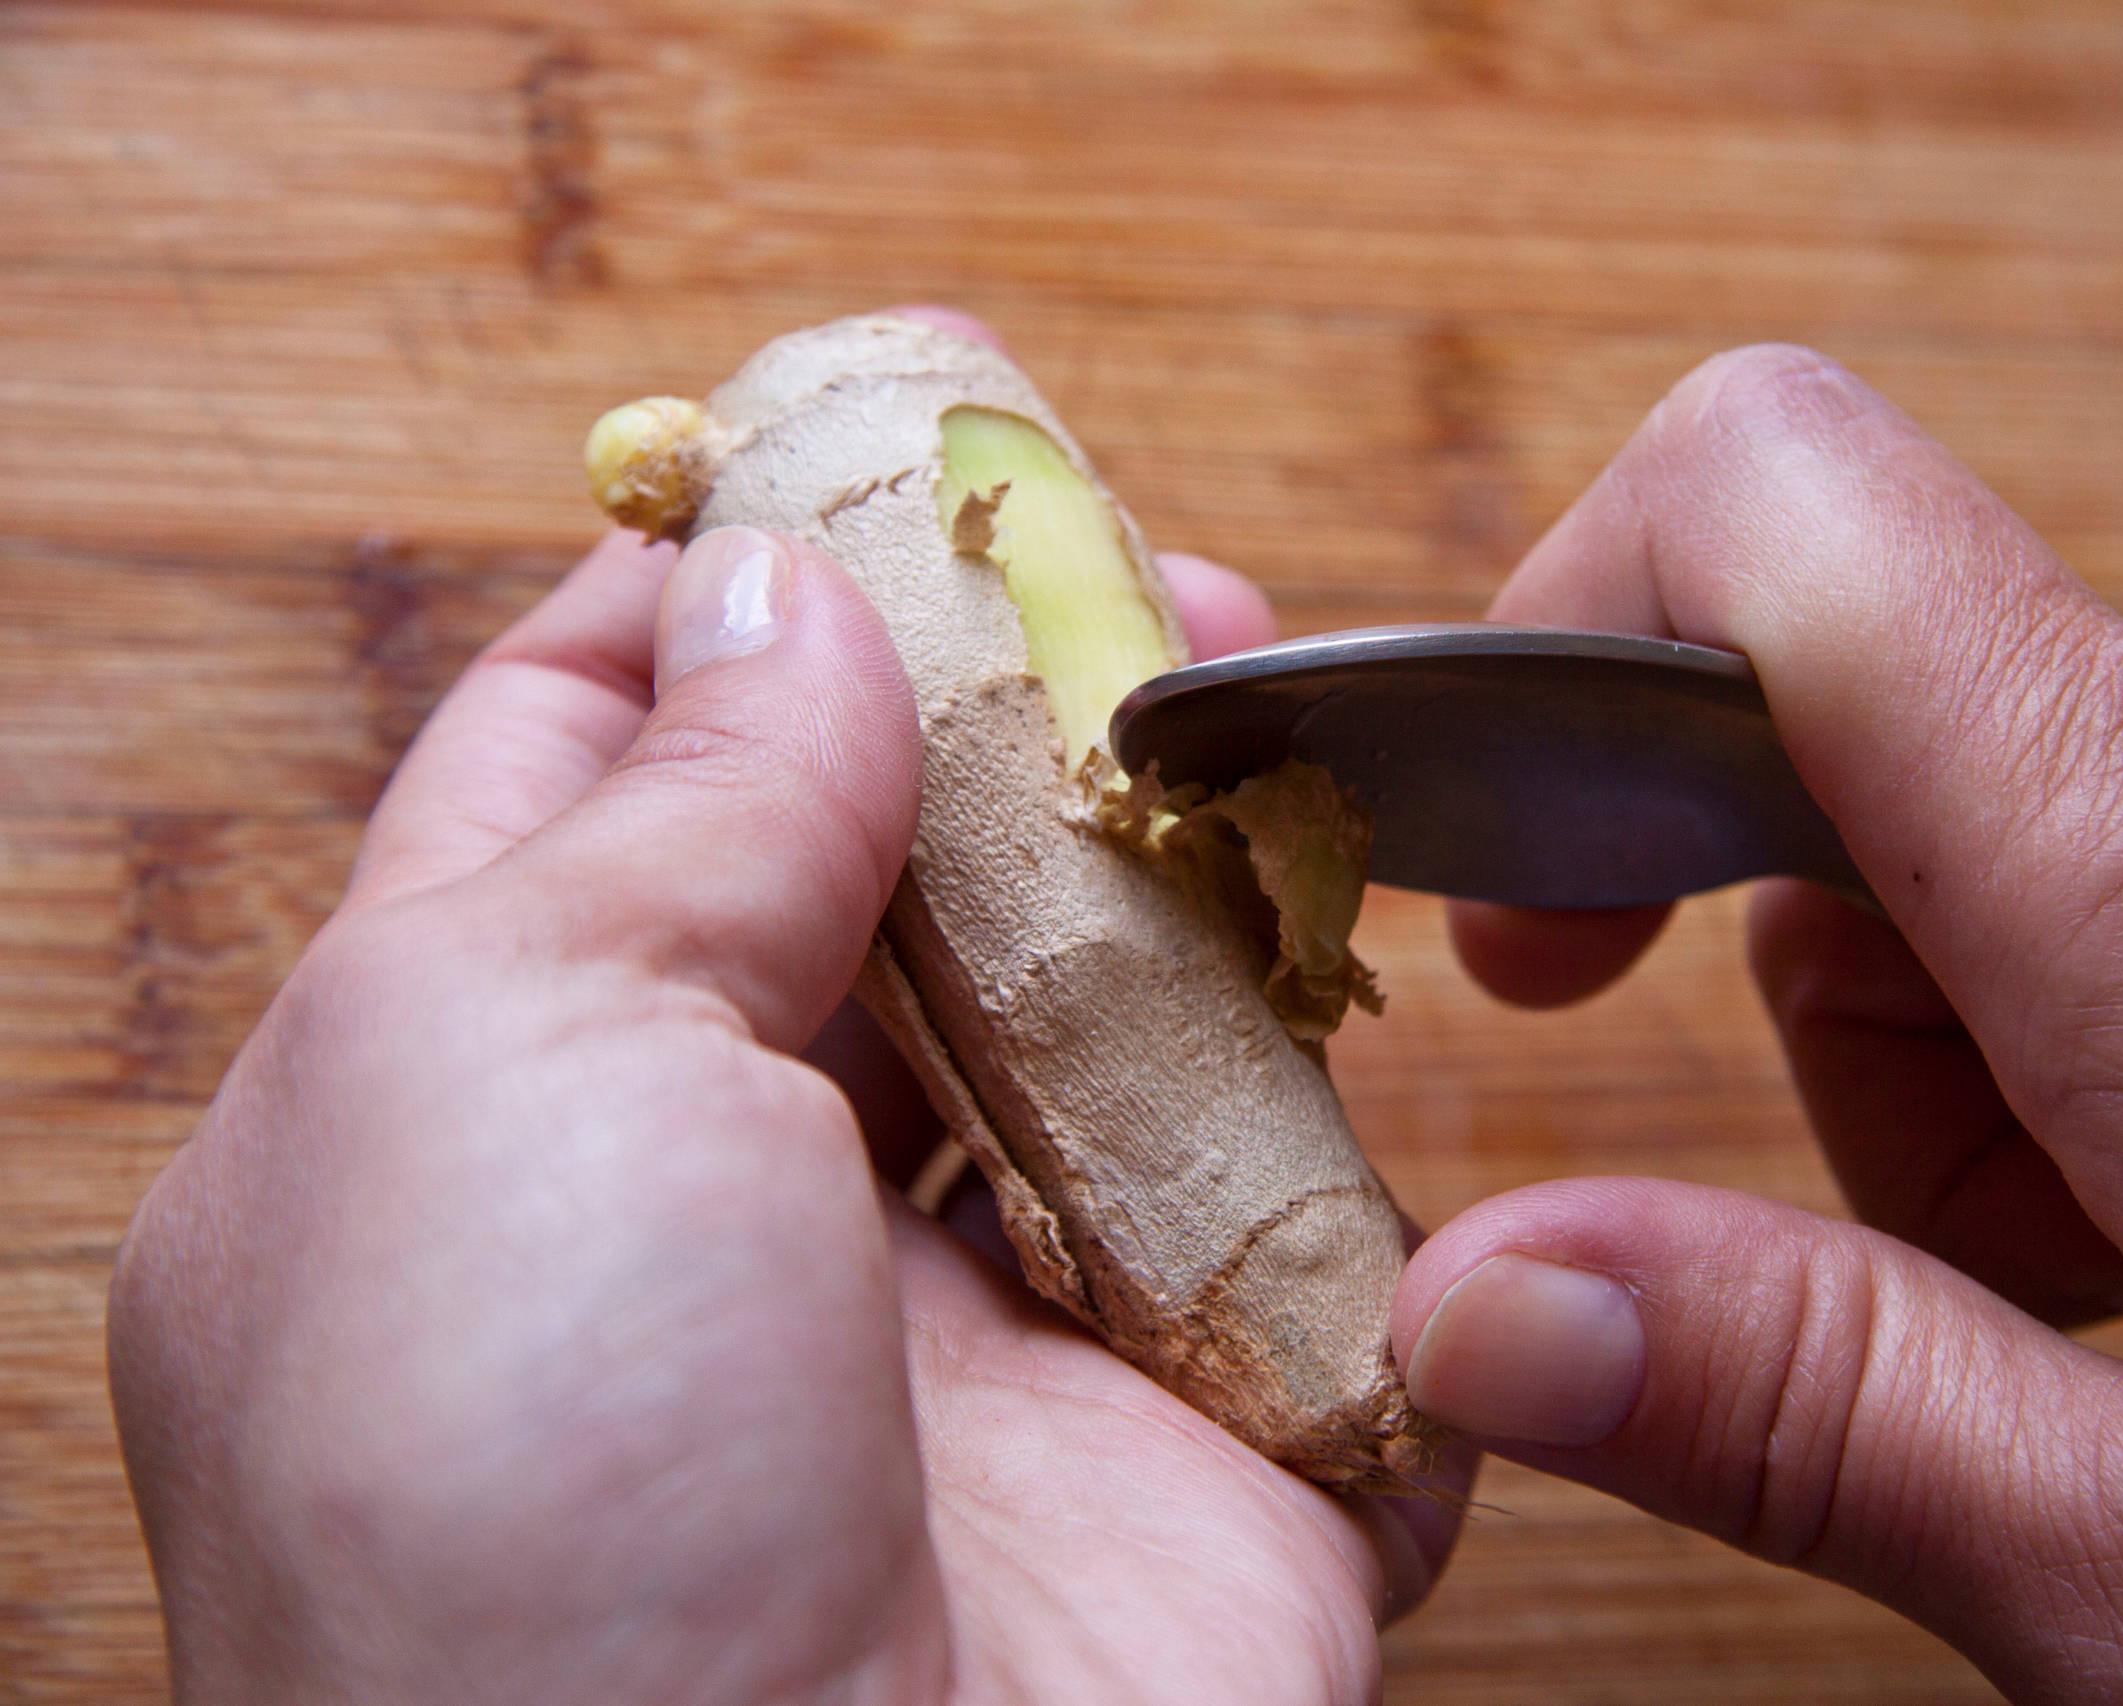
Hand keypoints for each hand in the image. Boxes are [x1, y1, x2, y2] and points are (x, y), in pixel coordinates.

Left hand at [110, 357, 1466, 1699]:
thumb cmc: (530, 1515)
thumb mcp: (497, 1060)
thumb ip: (663, 808)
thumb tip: (783, 598)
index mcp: (478, 1121)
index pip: (584, 785)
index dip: (718, 608)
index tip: (857, 466)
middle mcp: (718, 1223)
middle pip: (878, 885)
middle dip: (996, 715)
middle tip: (1123, 572)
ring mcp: (964, 1337)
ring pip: (1106, 1027)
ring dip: (1185, 877)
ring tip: (1260, 717)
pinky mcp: (1192, 1437)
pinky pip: (1294, 1228)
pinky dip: (1329, 1115)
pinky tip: (1342, 973)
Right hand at [1393, 347, 2122, 1701]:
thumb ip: (1812, 1408)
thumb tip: (1473, 1302)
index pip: (1776, 500)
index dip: (1563, 624)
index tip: (1525, 880)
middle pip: (1862, 704)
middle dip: (1820, 980)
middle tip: (1938, 1248)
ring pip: (2012, 783)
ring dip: (1979, 1026)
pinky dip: (2122, 1003)